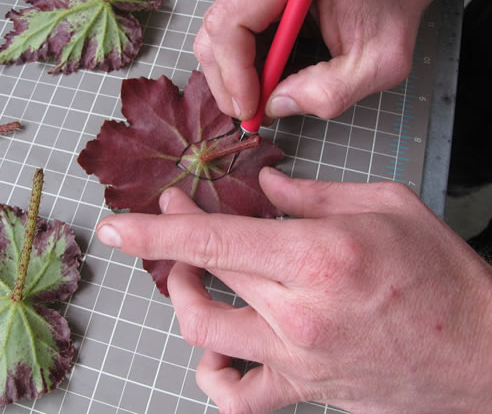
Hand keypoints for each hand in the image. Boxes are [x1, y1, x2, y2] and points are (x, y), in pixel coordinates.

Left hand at [96, 168, 491, 413]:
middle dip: (174, 239)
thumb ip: (312, 192)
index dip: (157, 230)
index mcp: (317, 255)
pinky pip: (237, 396)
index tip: (117, 224)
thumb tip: (264, 181)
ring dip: (183, 298)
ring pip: (204, 332)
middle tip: (176, 210)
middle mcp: (297, 311)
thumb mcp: (384, 206)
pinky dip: (213, 374)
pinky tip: (215, 350)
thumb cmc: (441, 273)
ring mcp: (295, 357)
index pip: (213, 240)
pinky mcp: (303, 389)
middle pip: (206, 273)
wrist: (483, 351)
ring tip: (188, 275)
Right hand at [195, 0, 486, 119]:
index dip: (234, 74)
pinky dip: (243, 62)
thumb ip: (333, 91)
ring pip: (217, 33)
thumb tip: (277, 107)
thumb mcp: (380, 60)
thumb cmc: (390, 6)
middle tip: (252, 113)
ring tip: (264, 96)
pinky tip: (268, 75)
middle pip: (215, 29)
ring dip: (234, 74)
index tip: (252, 109)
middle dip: (228, 81)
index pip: (232, 22)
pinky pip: (230, 30)